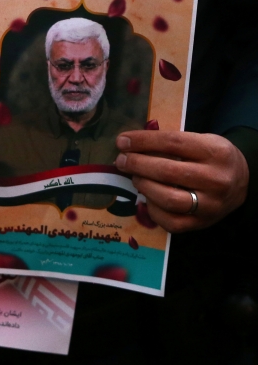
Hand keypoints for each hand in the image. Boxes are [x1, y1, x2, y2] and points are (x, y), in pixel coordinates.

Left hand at [115, 130, 249, 232]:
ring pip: (168, 198)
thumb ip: (171, 143)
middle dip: (137, 164)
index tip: (122, 141)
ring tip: (134, 177)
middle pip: (168, 171)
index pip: (173, 143)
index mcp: (216, 152)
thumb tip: (130, 144)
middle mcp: (216, 179)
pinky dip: (152, 209)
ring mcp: (210, 204)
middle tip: (122, 160)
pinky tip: (147, 198)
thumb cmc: (211, 159)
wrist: (242, 182)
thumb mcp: (201, 141)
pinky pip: (169, 221)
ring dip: (143, 186)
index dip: (143, 141)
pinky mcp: (202, 223)